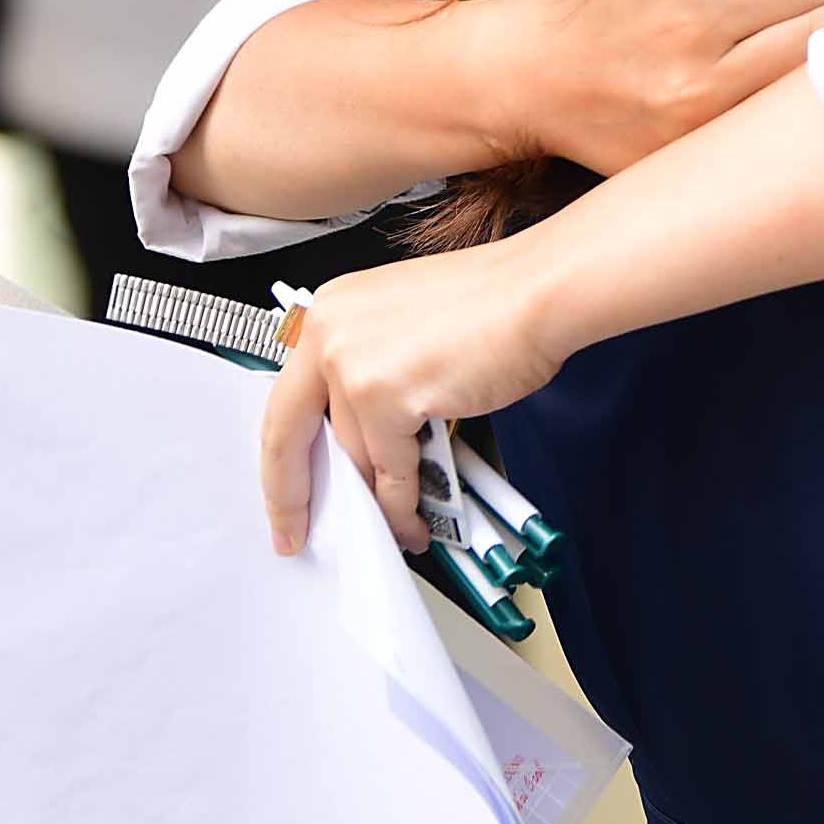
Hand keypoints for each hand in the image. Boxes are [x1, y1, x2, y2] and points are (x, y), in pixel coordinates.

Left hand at [259, 243, 580, 555]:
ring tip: (397, 524)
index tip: (286, 486)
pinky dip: (404, 505)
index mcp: (331, 311)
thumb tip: (368, 443)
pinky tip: (416, 520)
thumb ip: (373, 375)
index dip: (284, 453)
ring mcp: (351, 363)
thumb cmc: (497, 304)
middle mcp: (329, 332)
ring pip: (352, 459)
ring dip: (376, 502)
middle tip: (294, 531)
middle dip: (291, 496)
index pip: (288, 396)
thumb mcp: (407, 330)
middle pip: (287, 433)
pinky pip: (390, 473)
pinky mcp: (383, 395)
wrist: (539, 293)